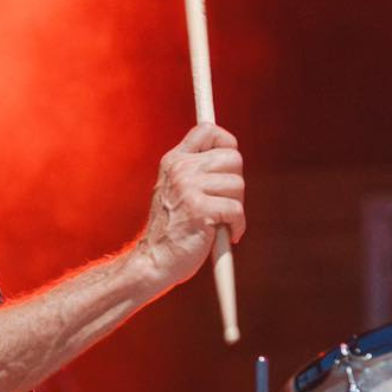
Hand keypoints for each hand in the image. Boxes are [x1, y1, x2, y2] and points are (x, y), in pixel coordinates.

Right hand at [134, 123, 244, 289]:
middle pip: (233, 157)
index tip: (227, 165)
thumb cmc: (172, 231)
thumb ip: (197, 172)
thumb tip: (231, 156)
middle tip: (223, 203)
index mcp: (173, 161)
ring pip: (237, 184)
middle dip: (235, 183)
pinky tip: (227, 235)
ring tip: (220, 221)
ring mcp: (188, 187)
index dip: (226, 142)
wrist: (154, 261)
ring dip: (236, 207)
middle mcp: (179, 169)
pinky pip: (236, 209)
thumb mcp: (178, 191)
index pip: (207, 130)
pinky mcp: (199, 208)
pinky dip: (237, 226)